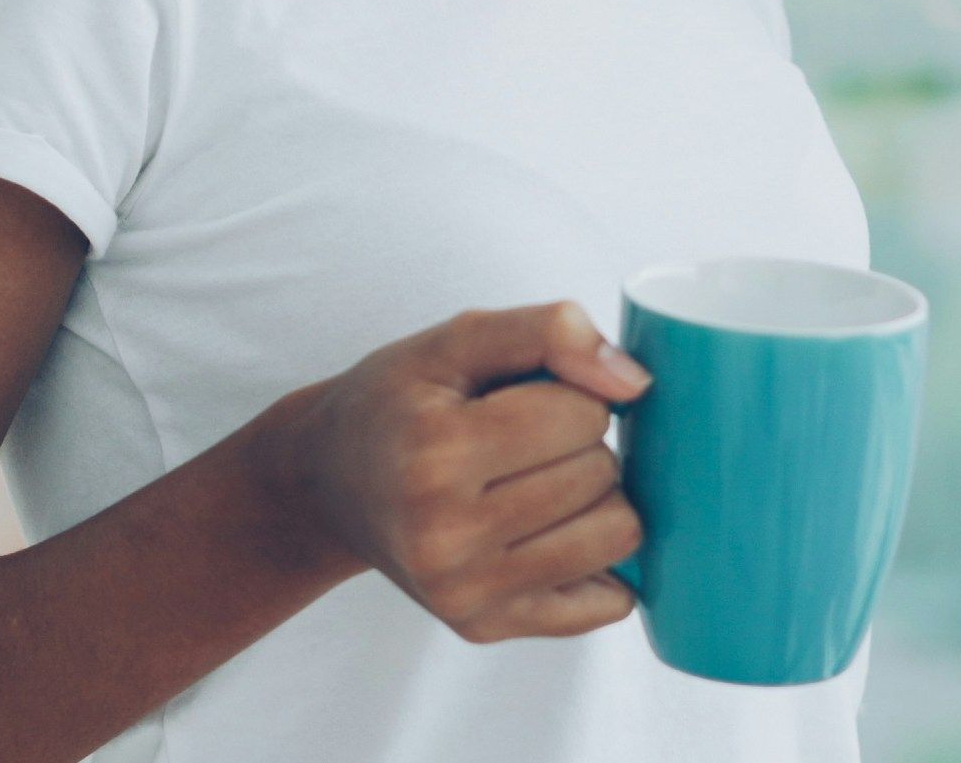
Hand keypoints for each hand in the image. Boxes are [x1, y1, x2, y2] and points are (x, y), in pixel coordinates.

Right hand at [259, 301, 652, 643]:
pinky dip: (599, 563)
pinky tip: (554, 534)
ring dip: (598, 499)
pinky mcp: (483, 628)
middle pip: (601, 475)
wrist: (326, 483)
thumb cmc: (397, 403)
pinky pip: (606, 602)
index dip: (570, 394)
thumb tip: (634, 382)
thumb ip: (547, 331)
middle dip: (583, 445)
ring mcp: (465, 591)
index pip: (581, 415)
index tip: (526, 398)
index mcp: (436, 452)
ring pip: (616, 536)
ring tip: (543, 483)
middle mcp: (445, 534)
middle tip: (527, 442)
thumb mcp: (455, 340)